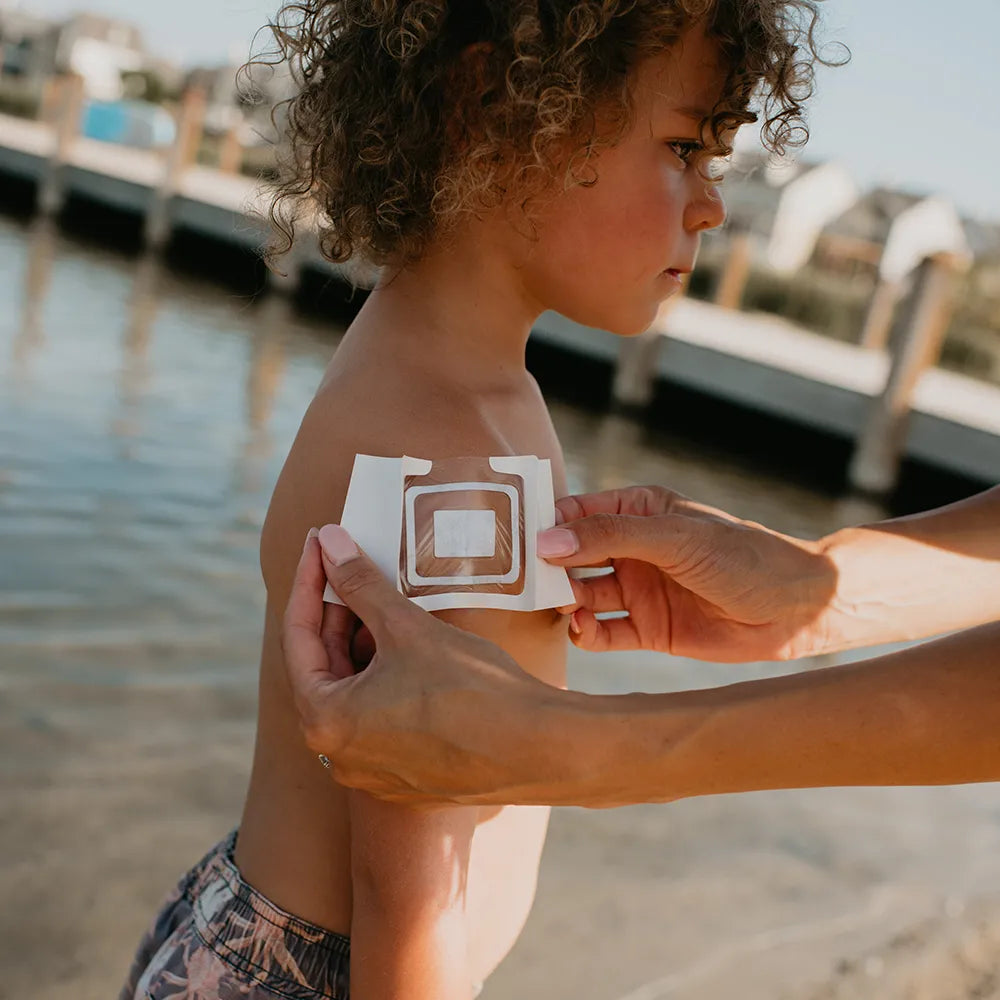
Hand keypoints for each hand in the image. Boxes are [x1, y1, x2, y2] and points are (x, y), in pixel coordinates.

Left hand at [282, 525, 585, 805]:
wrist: (538, 749)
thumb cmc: (470, 689)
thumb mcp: (407, 628)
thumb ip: (361, 584)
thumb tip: (330, 542)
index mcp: (324, 721)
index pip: (297, 636)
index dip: (310, 580)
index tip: (319, 543)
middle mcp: (336, 755)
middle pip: (323, 665)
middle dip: (336, 611)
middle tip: (349, 562)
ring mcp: (370, 771)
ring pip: (353, 690)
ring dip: (360, 642)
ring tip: (380, 596)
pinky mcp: (403, 775)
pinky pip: (378, 714)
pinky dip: (383, 675)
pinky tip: (405, 643)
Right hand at [538, 486, 838, 661]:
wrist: (798, 609)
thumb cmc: (744, 557)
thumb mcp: (675, 537)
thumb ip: (610, 537)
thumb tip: (547, 541)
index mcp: (638, 512)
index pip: (576, 512)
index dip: (544, 524)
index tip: (514, 539)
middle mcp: (632, 550)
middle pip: (572, 556)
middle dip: (548, 568)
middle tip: (529, 582)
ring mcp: (639, 590)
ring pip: (582, 595)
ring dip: (565, 601)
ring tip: (561, 606)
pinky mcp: (648, 630)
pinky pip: (603, 633)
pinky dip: (586, 634)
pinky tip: (582, 631)